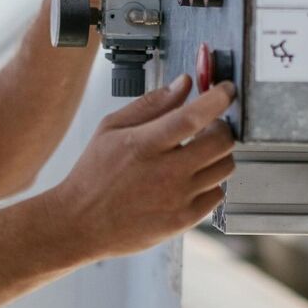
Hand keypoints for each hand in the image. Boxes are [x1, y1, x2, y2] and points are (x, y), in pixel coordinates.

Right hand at [44, 75, 236, 258]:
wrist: (80, 223)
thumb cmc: (93, 175)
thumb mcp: (111, 128)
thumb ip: (150, 104)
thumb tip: (184, 84)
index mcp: (145, 144)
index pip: (194, 116)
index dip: (218, 98)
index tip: (226, 90)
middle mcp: (165, 172)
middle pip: (221, 142)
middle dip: (221, 126)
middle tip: (209, 126)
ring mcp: (177, 199)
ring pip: (225, 167)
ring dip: (218, 154)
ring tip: (198, 153)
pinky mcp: (183, 220)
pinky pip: (217, 194)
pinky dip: (211, 182)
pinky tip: (191, 179)